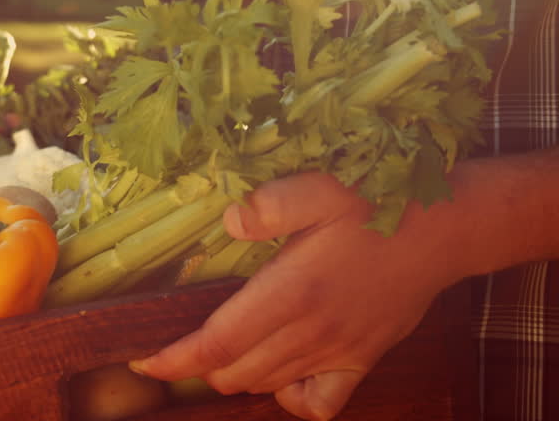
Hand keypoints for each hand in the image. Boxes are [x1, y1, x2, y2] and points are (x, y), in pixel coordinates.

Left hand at [129, 173, 460, 420]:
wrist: (443, 227)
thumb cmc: (376, 202)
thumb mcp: (320, 188)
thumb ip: (270, 204)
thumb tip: (228, 221)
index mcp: (291, 293)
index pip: (216, 344)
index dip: (174, 361)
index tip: (143, 362)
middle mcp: (311, 332)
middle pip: (234, 371)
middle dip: (196, 366)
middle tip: (176, 346)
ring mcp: (338, 352)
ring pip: (267, 384)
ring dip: (234, 374)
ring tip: (217, 350)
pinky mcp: (362, 361)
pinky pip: (320, 404)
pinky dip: (291, 397)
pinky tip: (280, 372)